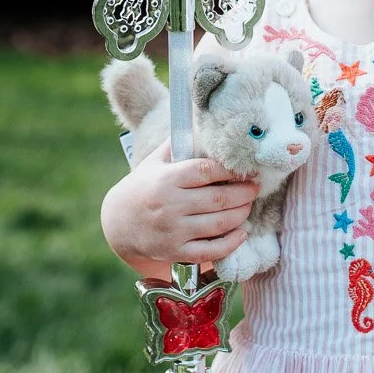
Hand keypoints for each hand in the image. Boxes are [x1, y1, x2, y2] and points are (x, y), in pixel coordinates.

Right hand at [99, 141, 257, 274]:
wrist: (117, 224)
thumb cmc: (142, 187)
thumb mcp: (154, 162)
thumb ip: (178, 144)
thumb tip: (203, 121)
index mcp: (167, 179)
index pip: (207, 170)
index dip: (231, 170)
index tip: (247, 169)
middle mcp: (170, 205)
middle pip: (218, 198)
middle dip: (244, 193)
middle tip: (256, 187)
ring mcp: (173, 231)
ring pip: (218, 224)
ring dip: (241, 214)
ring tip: (248, 206)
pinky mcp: (175, 252)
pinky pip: (210, 251)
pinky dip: (230, 244)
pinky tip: (242, 233)